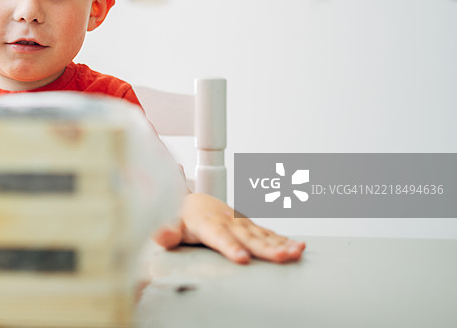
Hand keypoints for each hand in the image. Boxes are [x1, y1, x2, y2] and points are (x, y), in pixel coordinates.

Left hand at [152, 193, 304, 263]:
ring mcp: (240, 222)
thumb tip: (163, 233)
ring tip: (297, 252)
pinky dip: (283, 240)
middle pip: (247, 236)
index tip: (242, 259)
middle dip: (265, 248)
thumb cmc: (180, 217)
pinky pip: (267, 233)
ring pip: (261, 234)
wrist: (191, 201)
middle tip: (282, 257)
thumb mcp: (168, 223)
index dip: (230, 247)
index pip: (219, 236)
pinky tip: (297, 247)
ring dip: (280, 243)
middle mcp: (226, 220)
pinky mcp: (249, 225)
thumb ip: (166, 231)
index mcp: (205, 222)